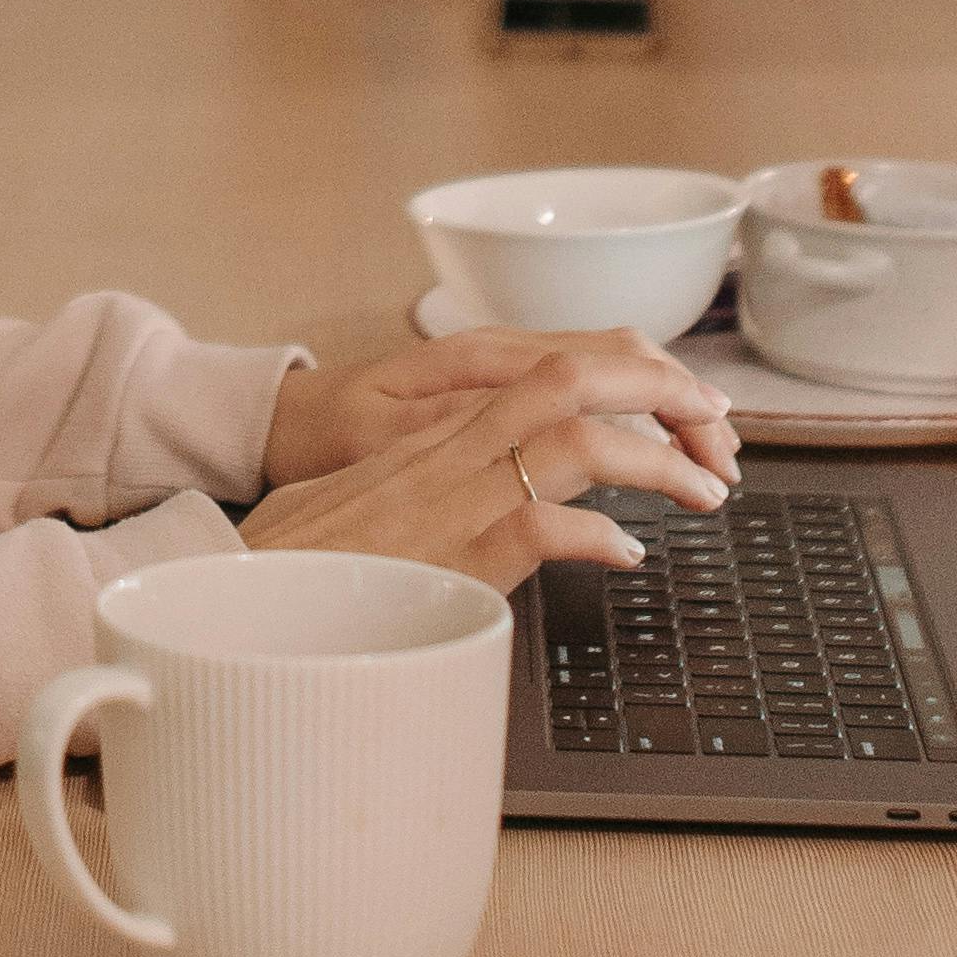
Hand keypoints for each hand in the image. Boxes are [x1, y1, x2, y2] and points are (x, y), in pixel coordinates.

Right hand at [244, 326, 737, 594]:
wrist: (236, 591)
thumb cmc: (295, 556)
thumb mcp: (367, 500)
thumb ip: (426, 486)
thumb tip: (491, 501)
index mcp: (438, 429)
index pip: (550, 366)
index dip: (627, 370)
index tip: (681, 396)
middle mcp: (452, 448)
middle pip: (575, 378)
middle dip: (662, 388)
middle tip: (720, 424)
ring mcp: (455, 497)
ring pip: (577, 441)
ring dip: (657, 459)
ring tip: (706, 490)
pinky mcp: (453, 554)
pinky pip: (546, 526)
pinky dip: (600, 536)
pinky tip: (628, 556)